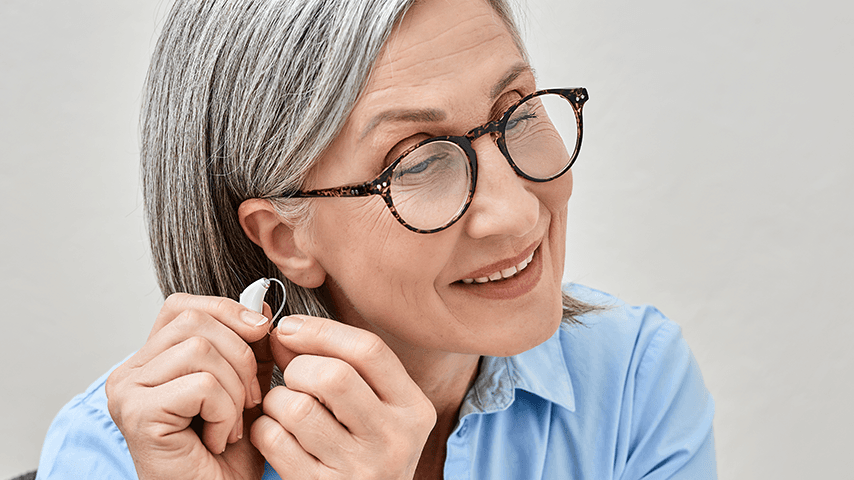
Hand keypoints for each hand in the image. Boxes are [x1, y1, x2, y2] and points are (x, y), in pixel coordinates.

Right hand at [106, 293, 274, 479]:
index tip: (261, 333)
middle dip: (241, 355)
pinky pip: (202, 385)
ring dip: (234, 389)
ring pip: (200, 349)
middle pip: (195, 322)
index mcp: (151, 361)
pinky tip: (217, 439)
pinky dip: (225, 412)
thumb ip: (250, 348)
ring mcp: (127, 392)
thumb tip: (258, 305)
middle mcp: (129, 373)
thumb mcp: (246, 389)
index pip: (184, 307)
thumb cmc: (226, 457)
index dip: (226, 311)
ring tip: (231, 424)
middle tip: (249, 400)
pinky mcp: (137, 413)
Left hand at [250, 315, 436, 479]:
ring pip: (298, 407)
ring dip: (277, 401)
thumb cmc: (365, 452)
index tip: (291, 328)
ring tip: (283, 409)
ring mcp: (360, 468)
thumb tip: (284, 331)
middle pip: (333, 375)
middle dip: (297, 367)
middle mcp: (395, 439)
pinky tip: (277, 434)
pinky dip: (264, 429)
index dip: (322, 331)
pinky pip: (275, 440)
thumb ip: (337, 364)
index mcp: (414, 409)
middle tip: (291, 379)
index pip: (369, 350)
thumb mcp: (372, 408)